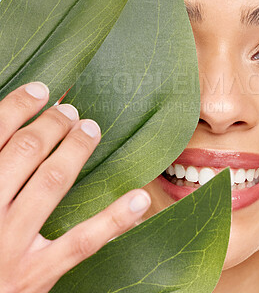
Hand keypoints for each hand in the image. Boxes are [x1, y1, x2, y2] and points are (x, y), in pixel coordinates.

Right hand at [0, 82, 150, 291]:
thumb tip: (13, 133)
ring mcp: (12, 246)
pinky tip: (140, 197)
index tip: (41, 91)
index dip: (18, 107)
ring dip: (75, 149)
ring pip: (52, 183)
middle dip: (52, 124)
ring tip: (90, 128)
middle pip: (26, 152)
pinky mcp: (37, 274)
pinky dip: (114, 218)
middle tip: (70, 111)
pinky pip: (81, 242)